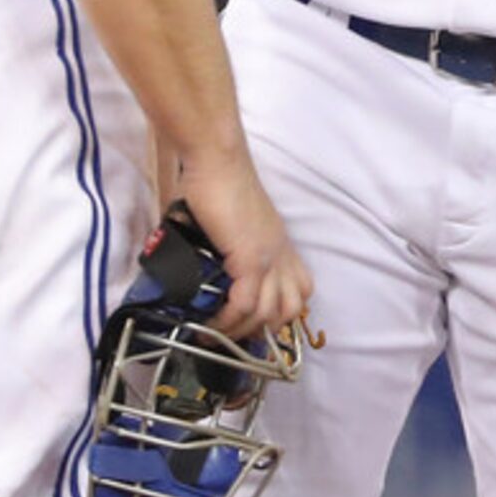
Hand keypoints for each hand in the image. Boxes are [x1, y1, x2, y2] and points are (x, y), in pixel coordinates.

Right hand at [170, 143, 312, 342]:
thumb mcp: (228, 225)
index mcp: (279, 245)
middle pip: (291, 308)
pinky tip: (208, 325)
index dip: (281, 313)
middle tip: (230, 336)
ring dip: (240, 332)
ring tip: (213, 336)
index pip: (301, 288)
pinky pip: (245, 303)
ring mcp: (268, 257)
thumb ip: (221, 249)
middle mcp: (280, 253)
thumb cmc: (215, 183)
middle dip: (261, 331)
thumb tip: (194, 270)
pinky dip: (227, 321)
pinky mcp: (250, 257)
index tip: (251, 326)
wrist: (216, 159)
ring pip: (269, 313)